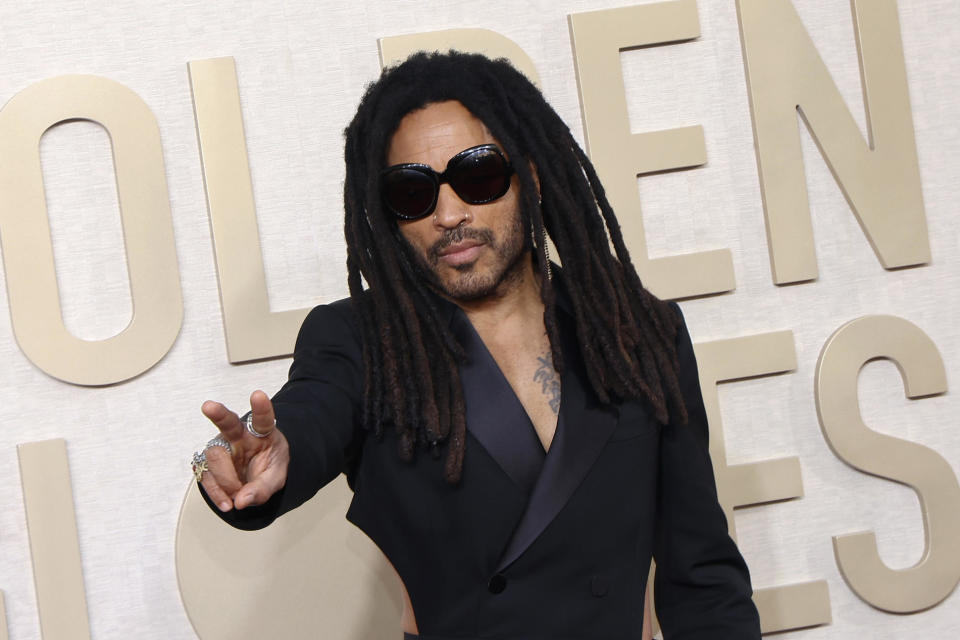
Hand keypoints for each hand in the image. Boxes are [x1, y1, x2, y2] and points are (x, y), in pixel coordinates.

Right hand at [198, 390, 288, 511]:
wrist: (256, 475)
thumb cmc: (268, 468)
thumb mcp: (275, 479)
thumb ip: (261, 489)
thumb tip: (241, 500)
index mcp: (262, 433)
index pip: (263, 419)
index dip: (261, 408)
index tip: (258, 395)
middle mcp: (239, 435)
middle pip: (229, 423)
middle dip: (219, 414)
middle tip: (208, 406)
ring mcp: (221, 446)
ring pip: (215, 457)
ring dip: (225, 481)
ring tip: (237, 497)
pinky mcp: (207, 460)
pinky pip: (205, 475)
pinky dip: (216, 492)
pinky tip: (226, 502)